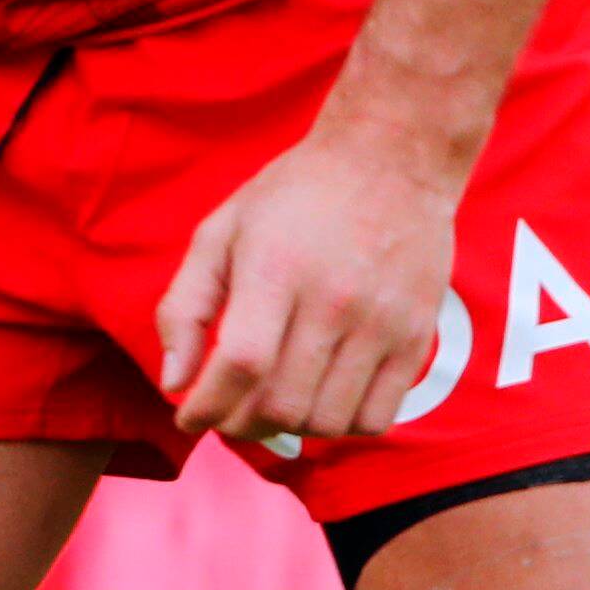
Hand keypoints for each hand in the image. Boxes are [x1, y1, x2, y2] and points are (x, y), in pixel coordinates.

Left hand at [154, 121, 466, 446]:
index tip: (188, 418)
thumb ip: (186, 307)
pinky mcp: (417, 337)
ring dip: (288, 430)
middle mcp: (333, 300)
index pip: (241, 364)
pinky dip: (339, 426)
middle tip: (225, 414)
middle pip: (283, 404)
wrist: (391, 160)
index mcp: (276, 268)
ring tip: (269, 405)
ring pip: (328, 422)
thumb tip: (173, 382)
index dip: (208, 406)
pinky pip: (376, 418)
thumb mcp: (221, 231)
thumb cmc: (294, 196)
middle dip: (239, 425)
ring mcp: (382, 323)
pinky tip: (318, 399)